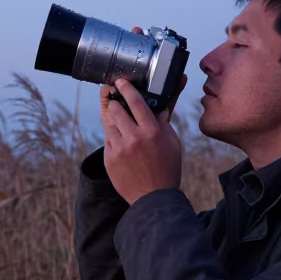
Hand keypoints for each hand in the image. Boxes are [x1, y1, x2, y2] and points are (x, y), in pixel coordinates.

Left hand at [100, 28, 187, 204]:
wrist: (154, 198)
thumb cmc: (167, 168)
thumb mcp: (172, 142)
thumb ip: (164, 120)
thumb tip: (164, 99)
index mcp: (152, 130)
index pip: (134, 100)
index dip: (125, 87)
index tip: (120, 81)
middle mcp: (134, 137)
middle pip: (116, 108)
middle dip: (116, 103)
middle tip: (118, 102)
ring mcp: (119, 148)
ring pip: (109, 122)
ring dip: (114, 119)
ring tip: (123, 125)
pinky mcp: (109, 158)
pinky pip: (108, 139)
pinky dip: (114, 137)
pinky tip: (123, 144)